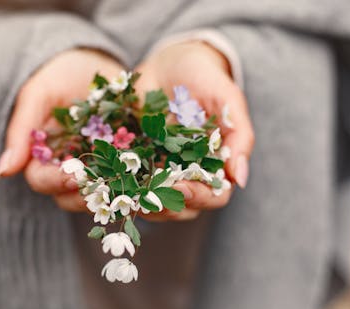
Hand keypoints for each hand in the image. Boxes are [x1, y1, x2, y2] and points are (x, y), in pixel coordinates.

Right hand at [0, 48, 123, 211]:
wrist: (97, 62)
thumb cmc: (62, 73)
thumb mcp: (39, 94)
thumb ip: (21, 130)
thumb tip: (2, 172)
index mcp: (44, 156)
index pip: (42, 180)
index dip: (56, 181)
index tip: (74, 177)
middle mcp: (69, 168)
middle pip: (71, 196)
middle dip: (89, 193)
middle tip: (108, 184)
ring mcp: (98, 168)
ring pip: (101, 194)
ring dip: (116, 194)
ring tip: (133, 187)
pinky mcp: (125, 163)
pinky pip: (130, 180)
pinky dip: (139, 182)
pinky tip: (152, 179)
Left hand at [134, 41, 254, 221]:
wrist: (168, 60)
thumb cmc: (203, 75)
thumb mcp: (226, 98)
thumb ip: (239, 135)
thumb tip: (242, 178)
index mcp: (214, 164)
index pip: (214, 195)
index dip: (199, 196)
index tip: (180, 185)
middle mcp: (188, 173)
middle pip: (183, 207)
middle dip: (166, 205)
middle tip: (147, 195)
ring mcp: (159, 170)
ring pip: (154, 202)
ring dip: (140, 203)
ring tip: (124, 192)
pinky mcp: (134, 161)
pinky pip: (127, 183)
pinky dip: (118, 186)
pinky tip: (107, 179)